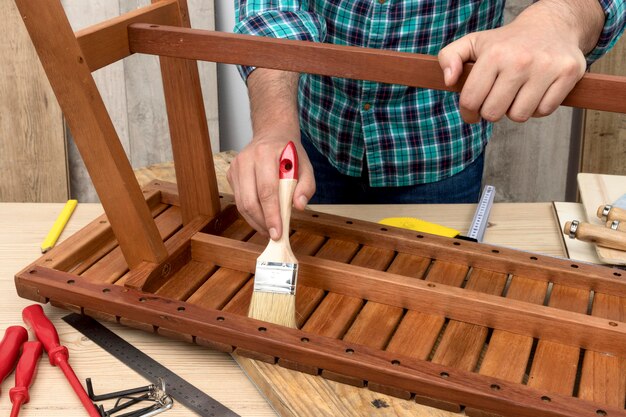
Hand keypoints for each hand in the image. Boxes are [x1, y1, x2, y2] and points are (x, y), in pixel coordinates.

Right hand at [227, 134, 314, 239]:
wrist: (272, 134)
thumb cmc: (289, 152)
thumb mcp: (306, 166)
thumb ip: (306, 186)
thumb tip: (298, 206)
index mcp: (266, 154)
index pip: (267, 190)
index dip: (272, 214)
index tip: (278, 232)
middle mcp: (246, 159)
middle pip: (250, 200)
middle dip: (262, 222)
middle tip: (274, 234)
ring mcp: (235, 166)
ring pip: (241, 204)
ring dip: (255, 221)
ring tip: (269, 229)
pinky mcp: (231, 174)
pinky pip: (238, 200)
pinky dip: (250, 213)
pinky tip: (262, 218)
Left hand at [438, 0, 602, 123]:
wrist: (553, 24)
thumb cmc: (507, 42)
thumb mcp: (473, 42)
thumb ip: (449, 57)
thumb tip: (448, 80)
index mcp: (494, 54)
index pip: (471, 101)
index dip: (468, 113)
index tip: (472, 112)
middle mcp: (520, 60)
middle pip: (493, 113)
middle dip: (492, 111)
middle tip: (497, 100)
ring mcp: (546, 67)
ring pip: (519, 116)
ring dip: (515, 111)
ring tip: (516, 95)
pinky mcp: (568, 74)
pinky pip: (544, 111)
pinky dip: (537, 108)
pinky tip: (535, 93)